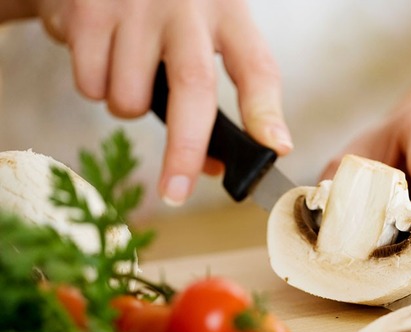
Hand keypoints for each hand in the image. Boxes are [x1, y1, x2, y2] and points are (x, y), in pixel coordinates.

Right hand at [33, 0, 291, 204]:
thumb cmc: (164, 10)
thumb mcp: (202, 33)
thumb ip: (212, 93)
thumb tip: (212, 167)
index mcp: (228, 12)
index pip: (257, 67)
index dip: (266, 113)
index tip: (277, 149)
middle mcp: (187, 5)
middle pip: (194, 88)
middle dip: (185, 150)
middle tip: (176, 192)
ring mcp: (137, 6)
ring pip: (131, 98)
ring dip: (129, 109)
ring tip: (130, 74)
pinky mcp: (90, 10)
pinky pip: (91, 84)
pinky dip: (94, 87)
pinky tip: (102, 54)